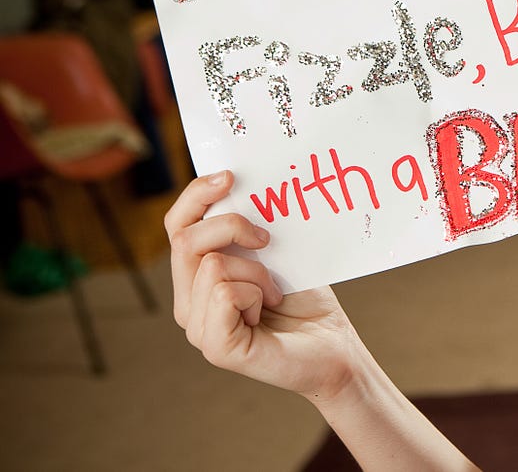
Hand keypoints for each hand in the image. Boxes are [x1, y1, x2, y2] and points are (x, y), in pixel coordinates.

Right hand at [165, 171, 359, 398]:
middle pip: (185, 240)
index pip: (177, 226)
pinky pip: (225, 294)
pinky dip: (255, 294)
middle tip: (267, 240)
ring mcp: (197, 328)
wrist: (334, 344)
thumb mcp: (275, 252)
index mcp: (196, 277)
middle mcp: (188, 303)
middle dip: (233, 226)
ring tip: (274, 292)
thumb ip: (249, 228)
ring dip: (256, 271)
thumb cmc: (305, 298)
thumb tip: (239, 184)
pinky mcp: (216, 347)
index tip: (230, 176)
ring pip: (211, 265)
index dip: (195, 196)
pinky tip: (268, 310)